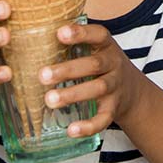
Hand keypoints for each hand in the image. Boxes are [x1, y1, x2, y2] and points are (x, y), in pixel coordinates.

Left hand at [38, 22, 142, 138]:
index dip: (81, 33)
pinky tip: (71, 130)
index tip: (59, 33)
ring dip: (73, 94)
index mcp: (106, 46)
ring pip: (97, 89)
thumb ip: (73, 43)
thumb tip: (31, 33)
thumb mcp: (94, 49)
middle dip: (68, 70)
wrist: (132, 90)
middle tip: (42, 75)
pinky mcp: (114, 108)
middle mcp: (114, 64)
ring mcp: (115, 86)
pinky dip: (89, 126)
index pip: (98, 34)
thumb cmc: (101, 64)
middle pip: (94, 64)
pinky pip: (104, 118)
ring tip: (49, 100)